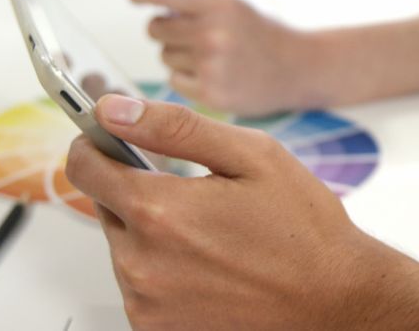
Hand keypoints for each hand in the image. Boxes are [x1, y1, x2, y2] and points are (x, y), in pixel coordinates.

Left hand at [65, 95, 394, 329]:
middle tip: (198, 194)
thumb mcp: (253, 156)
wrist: (334, 299)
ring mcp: (146, 301)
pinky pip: (139, 283)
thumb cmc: (304, 229)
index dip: (96, 144)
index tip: (113, 139)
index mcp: (160, 210)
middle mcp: (142, 262)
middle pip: (106, 207)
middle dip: (139, 191)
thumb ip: (176, 127)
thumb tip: (115, 110)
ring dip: (153, 233)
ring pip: (123, 246)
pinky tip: (209, 264)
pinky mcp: (156, 327)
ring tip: (214, 234)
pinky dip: (163, 269)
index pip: (84, 166)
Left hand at [130, 0, 326, 114]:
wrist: (300, 68)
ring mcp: (212, 65)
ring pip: (164, 55)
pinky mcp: (211, 94)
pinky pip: (174, 80)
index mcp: (219, 3)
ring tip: (213, 56)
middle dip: (168, 29)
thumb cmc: (260, 33)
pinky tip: (215, 74)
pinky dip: (188, 78)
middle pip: (155, 28)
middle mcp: (213, 33)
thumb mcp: (231, 5)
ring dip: (179, 55)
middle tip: (194, 33)